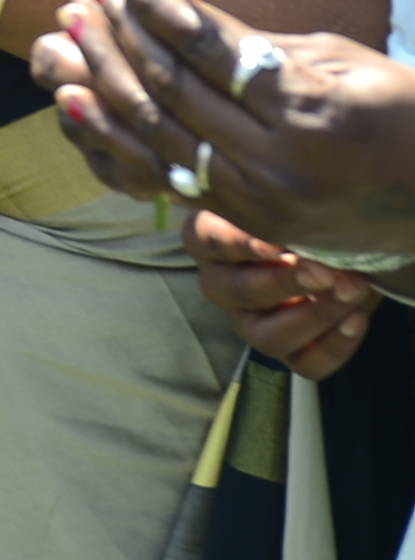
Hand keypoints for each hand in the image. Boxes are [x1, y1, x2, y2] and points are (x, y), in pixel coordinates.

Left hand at [36, 0, 414, 259]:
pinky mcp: (244, 219)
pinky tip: (76, 99)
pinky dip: (115, 133)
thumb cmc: (402, 115)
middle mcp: (278, 162)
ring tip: (73, 28)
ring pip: (157, 131)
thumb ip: (258, 45)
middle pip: (174, 89)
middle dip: (121, 34)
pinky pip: (165, 170)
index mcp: (312, 112)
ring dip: (106, 76)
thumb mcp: (341, 62)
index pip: (211, 51)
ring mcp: (258, 199)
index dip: (157, 7)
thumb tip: (177, 16)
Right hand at [180, 210, 380, 379]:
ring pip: (267, 336)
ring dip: (315, 315)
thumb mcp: (282, 200)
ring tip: (352, 289)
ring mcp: (250, 322)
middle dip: (286, 283)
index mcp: (208, 241)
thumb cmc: (299, 214)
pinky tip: (357, 316)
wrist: (334, 247)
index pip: (208, 241)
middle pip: (239, 292)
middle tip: (325, 271)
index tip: (277, 245)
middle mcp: (221, 284)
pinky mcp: (285, 350)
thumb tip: (283, 200)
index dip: (240, 245)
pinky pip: (305, 364)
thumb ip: (275, 201)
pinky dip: (335, 345)